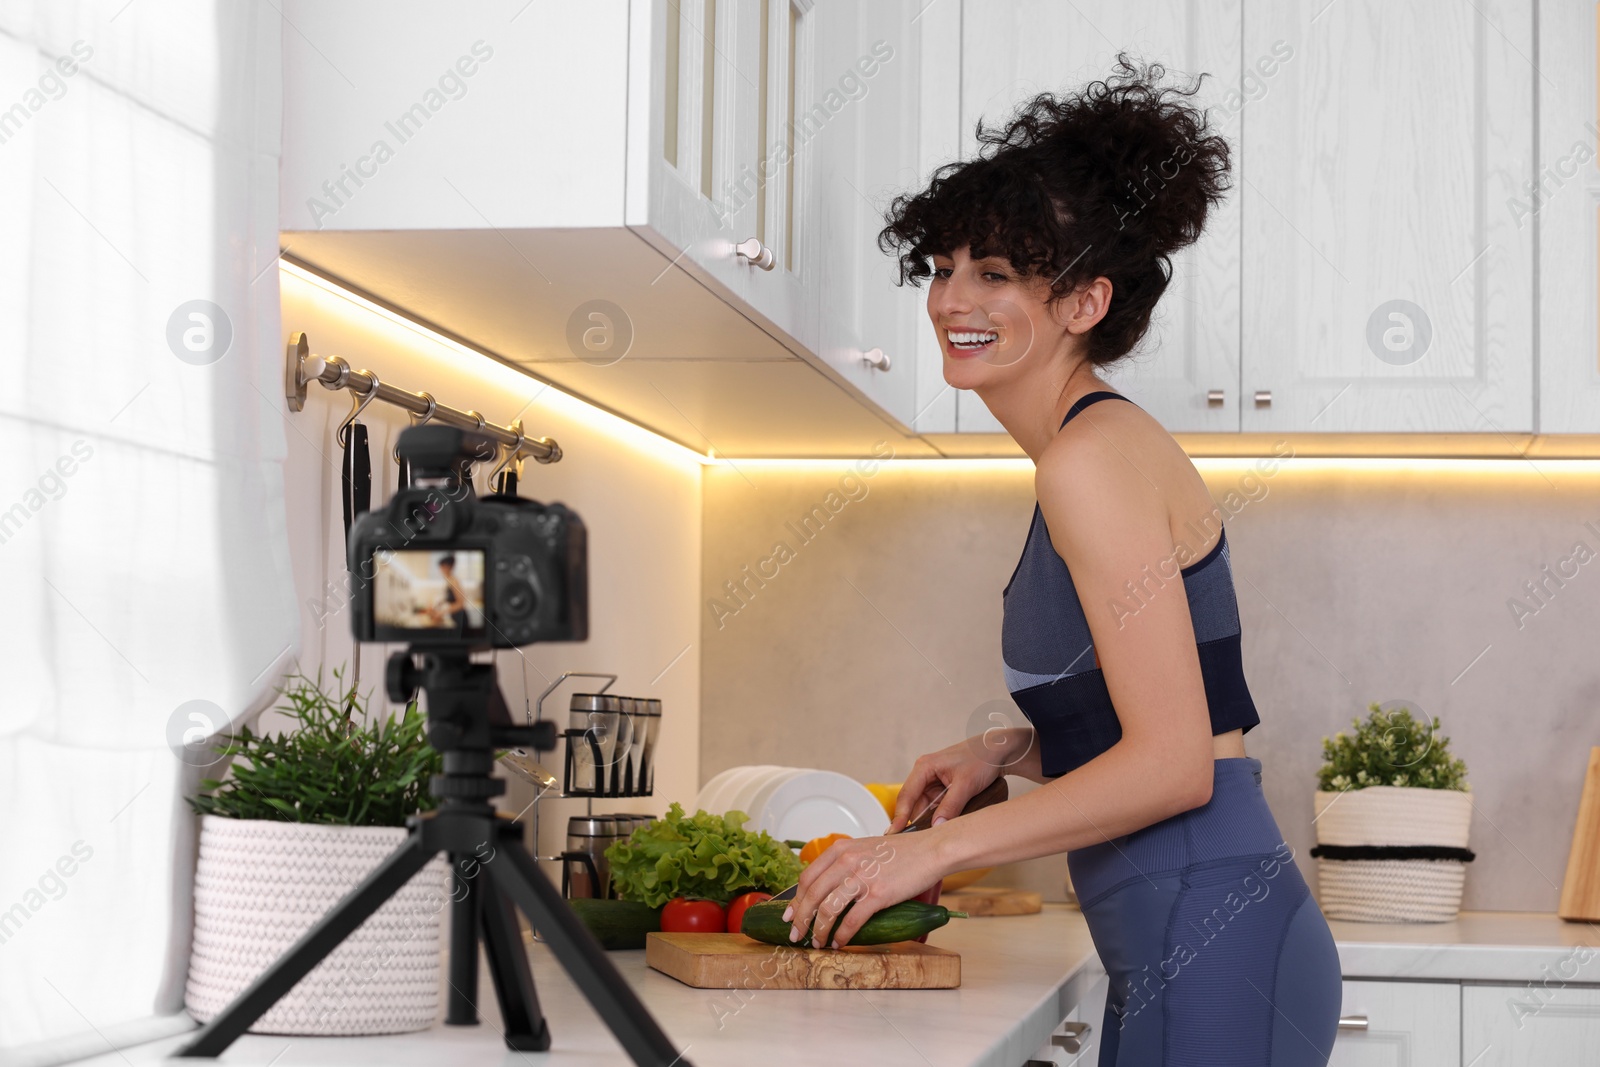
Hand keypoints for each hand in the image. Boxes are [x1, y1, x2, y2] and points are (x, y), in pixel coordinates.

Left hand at [783, 830, 942, 947]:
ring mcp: (862, 878)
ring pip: (828, 909)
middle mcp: (846, 861)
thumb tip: (830, 886)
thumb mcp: (865, 848)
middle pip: (812, 895)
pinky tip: (840, 943)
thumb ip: (846, 862)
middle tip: (796, 934)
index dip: (795, 900)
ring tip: (818, 942)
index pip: (807, 877)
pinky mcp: (878, 894)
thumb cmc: (902, 851)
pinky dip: (842, 935)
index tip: (789, 915)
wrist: (931, 849)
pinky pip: (852, 920)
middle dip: (801, 919)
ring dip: (819, 931)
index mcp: (841, 849)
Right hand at [888, 732, 1013, 832]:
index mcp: (924, 767)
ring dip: (931, 819)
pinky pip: (936, 806)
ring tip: (937, 832)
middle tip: (921, 839)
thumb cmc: (981, 758)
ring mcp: (933, 781)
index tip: (895, 833)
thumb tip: (936, 827)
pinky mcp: (942, 787)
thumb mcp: (966, 784)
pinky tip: (946, 823)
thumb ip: (951, 806)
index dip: (900, 816)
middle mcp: (925, 774)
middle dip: (918, 821)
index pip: (906, 795)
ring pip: (925, 807)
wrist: (998, 751)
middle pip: (914, 803)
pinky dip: (940, 815)